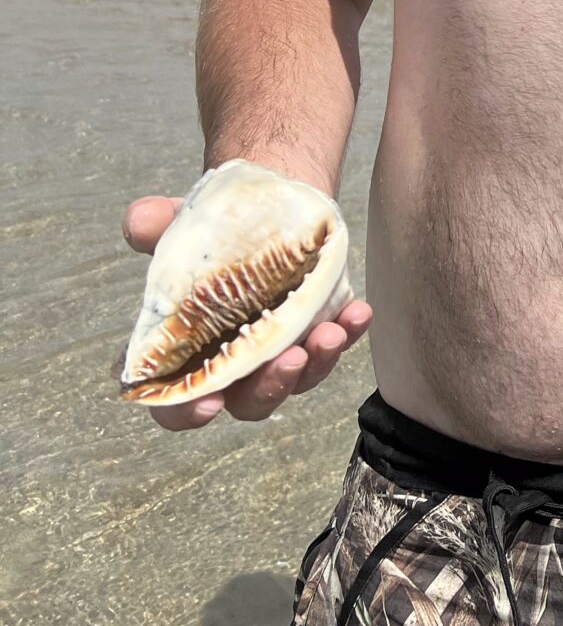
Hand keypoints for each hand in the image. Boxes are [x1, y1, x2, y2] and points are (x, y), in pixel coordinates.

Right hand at [121, 194, 372, 431]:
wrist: (260, 213)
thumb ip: (157, 225)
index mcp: (183, 356)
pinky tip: (358, 312)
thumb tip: (140, 220)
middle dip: (271, 388)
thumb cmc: (208, 235)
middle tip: (289, 358)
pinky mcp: (312, 336)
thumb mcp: (181, 225)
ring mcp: (276, 357)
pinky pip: (333, 346)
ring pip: (297, 380)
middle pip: (248, 402)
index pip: (173, 403)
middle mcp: (231, 369)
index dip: (186, 411)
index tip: (208, 402)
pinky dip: (347, 333)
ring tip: (330, 333)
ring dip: (317, 363)